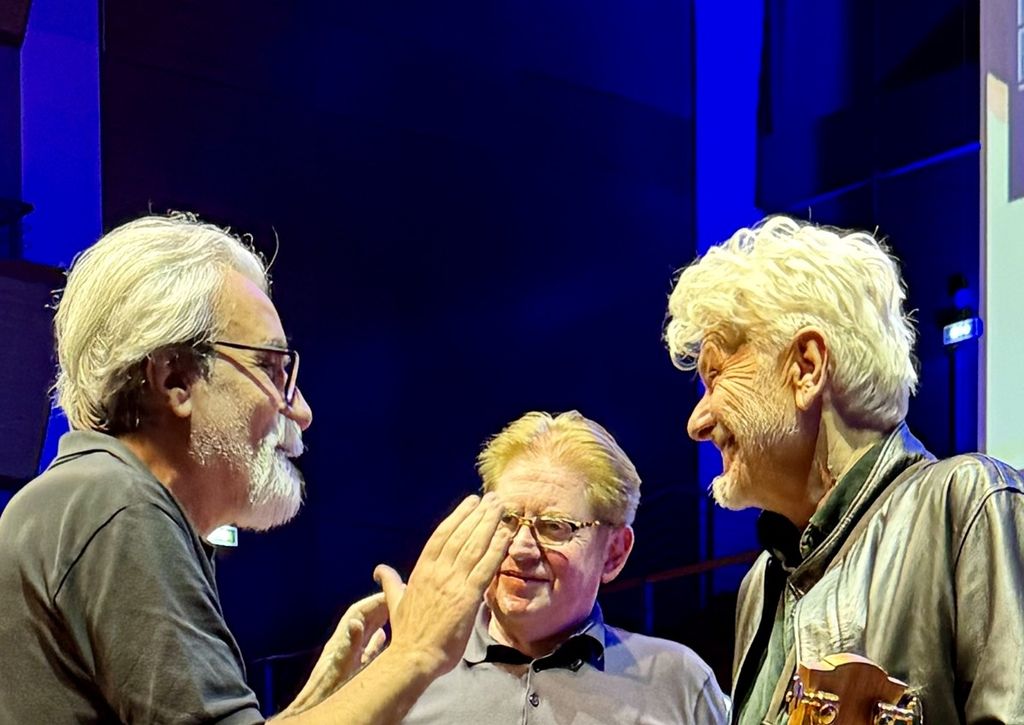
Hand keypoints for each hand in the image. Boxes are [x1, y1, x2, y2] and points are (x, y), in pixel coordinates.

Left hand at [279, 592, 390, 716]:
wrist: (317, 705)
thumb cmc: (329, 689)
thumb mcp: (342, 665)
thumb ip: (350, 644)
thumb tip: (357, 622)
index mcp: (342, 640)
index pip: (359, 612)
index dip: (374, 600)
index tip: (392, 591)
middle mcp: (345, 643)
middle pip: (364, 618)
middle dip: (380, 606)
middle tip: (399, 597)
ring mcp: (349, 655)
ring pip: (367, 632)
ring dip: (381, 620)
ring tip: (397, 612)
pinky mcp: (352, 667)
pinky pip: (368, 648)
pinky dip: (377, 639)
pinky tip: (385, 636)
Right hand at [374, 492, 511, 676]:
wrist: (414, 657)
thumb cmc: (407, 633)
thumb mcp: (395, 602)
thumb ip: (391, 582)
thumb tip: (380, 570)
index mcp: (421, 570)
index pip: (441, 535)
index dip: (458, 516)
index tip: (471, 502)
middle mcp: (437, 571)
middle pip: (460, 534)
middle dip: (478, 514)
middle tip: (493, 498)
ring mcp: (452, 583)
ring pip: (474, 546)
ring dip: (489, 524)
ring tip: (500, 507)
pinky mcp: (467, 597)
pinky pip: (485, 567)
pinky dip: (496, 549)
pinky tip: (506, 535)